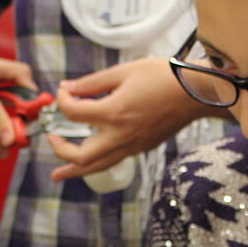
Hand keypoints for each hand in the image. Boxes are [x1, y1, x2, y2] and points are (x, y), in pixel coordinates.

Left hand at [47, 57, 208, 180]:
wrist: (195, 93)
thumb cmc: (163, 77)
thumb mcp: (124, 71)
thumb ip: (92, 83)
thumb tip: (68, 89)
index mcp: (114, 112)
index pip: (73, 113)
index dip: (62, 101)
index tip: (64, 91)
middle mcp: (121, 135)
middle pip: (81, 156)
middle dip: (60, 150)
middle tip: (51, 139)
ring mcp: (132, 145)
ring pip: (97, 166)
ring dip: (74, 171)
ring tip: (57, 175)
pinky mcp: (141, 148)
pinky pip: (113, 160)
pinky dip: (96, 163)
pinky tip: (90, 158)